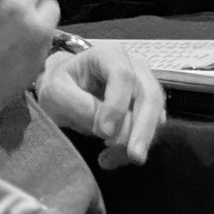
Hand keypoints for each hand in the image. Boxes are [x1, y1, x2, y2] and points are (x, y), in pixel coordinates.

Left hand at [34, 40, 163, 168]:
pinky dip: (134, 145)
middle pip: (149, 95)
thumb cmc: (58, 86)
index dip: (117, 105)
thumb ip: (81, 107)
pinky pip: (151, 128)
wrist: (63, 90)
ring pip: (156, 113)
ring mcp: (145, 85)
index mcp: (109, 54)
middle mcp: (134, 65)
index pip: (123, 76)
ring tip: (109, 159)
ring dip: (139, 140)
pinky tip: (111, 158)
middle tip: (134, 156)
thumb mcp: (57, 94)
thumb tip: (110, 131)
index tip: (103, 132)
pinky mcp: (148, 106)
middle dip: (143, 129)